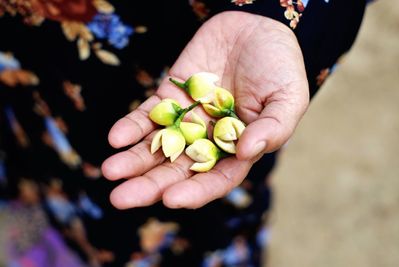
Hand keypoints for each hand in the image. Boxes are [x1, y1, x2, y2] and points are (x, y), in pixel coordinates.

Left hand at [102, 11, 308, 208]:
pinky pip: (148, 114)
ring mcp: (186, 119)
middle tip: (121, 199)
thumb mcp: (288, 97)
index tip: (171, 199)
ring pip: (157, 146)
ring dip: (132, 160)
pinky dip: (132, 126)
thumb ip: (272, 127)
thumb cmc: (280, 67)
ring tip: (108, 172)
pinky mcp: (170, 97)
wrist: (257, 28)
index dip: (195, 191)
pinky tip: (116, 137)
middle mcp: (208, 140)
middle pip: (177, 170)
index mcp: (237, 149)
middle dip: (149, 185)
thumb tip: (247, 152)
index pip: (215, 179)